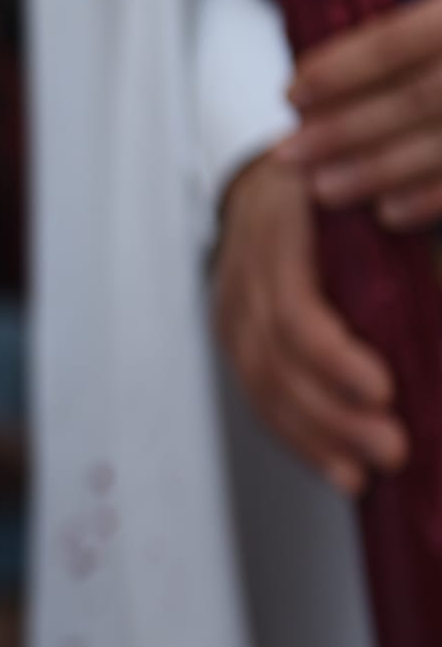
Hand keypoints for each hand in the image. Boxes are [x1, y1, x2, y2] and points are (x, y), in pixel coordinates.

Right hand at [214, 152, 404, 493]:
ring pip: (259, 384)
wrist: (278, 173)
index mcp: (279, 227)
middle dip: (331, 414)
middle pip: (273, 359)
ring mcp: (230, 305)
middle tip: (391, 449)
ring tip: (363, 474)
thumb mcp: (382, 193)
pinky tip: (335, 466)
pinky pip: (256, 394)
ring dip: (314, 437)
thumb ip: (416, 236)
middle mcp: (243, 271)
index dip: (333, 355)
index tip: (384, 389)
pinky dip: (296, 436)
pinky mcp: (233, 335)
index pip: (292, 308)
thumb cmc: (343, 183)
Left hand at [283, 0, 441, 227]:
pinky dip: (434, 197)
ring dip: (381, 170)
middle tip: (289, 154)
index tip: (291, 93)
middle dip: (347, 130)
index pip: (402, 40)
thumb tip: (318, 87)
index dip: (342, 68)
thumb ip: (411, 37)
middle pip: (419, 98)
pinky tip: (389, 213)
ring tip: (324, 189)